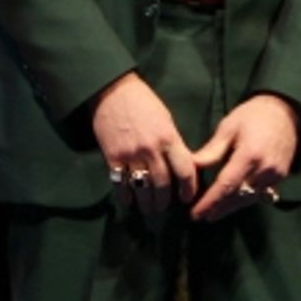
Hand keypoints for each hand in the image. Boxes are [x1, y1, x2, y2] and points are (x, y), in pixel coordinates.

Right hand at [92, 73, 197, 213]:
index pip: (185, 170)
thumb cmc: (143, 102)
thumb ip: (173, 143)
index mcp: (169, 138)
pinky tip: (128, 201)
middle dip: (165, 200)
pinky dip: (125, 196)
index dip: (188, 188)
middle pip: (163, 184)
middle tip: (164, 208)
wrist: (112, 91)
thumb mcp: (166, 119)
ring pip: (143, 187)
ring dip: (147, 203)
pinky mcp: (112, 157)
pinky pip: (120, 183)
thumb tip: (180, 165)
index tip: (187, 197)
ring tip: (148, 209)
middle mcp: (151, 149)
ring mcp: (131, 155)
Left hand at [189, 94, 299, 221]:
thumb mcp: (228, 127)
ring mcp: (275, 175)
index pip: (226, 186)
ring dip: (231, 208)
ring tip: (213, 214)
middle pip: (238, 197)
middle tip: (200, 217)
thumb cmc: (253, 115)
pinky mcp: (281, 176)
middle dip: (218, 209)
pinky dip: (245, 200)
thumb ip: (212, 150)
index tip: (196, 212)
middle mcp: (264, 169)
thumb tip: (192, 166)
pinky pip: (261, 194)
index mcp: (249, 155)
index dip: (210, 201)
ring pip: (250, 199)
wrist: (284, 110)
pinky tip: (233, 204)